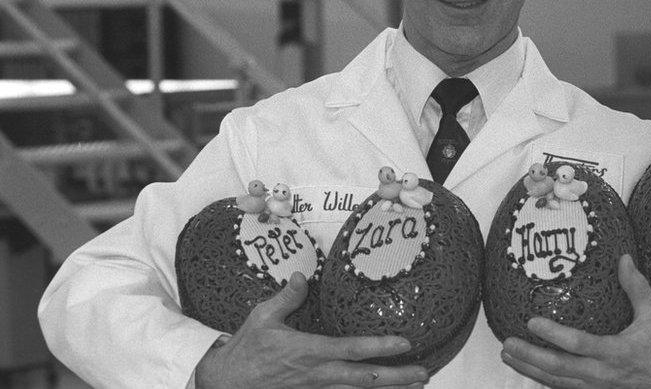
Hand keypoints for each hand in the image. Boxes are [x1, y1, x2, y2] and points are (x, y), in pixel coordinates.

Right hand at [196, 272, 428, 387]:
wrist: (225, 383)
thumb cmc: (246, 349)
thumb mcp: (262, 317)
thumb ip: (287, 296)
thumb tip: (304, 275)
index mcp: (308, 351)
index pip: (352, 349)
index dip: (380, 347)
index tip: (405, 343)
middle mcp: (317, 374)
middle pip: (365, 379)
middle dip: (396, 377)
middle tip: (423, 372)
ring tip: (415, 385)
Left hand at [501, 255, 650, 388]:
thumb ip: (637, 287)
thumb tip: (624, 258)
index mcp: (618, 352)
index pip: (580, 345)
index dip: (554, 335)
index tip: (531, 322)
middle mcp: (605, 374)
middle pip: (560, 369)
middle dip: (530, 357)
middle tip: (507, 343)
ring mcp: (599, 387)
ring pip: (558, 382)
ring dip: (530, 370)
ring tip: (508, 355)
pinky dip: (544, 380)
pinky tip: (528, 369)